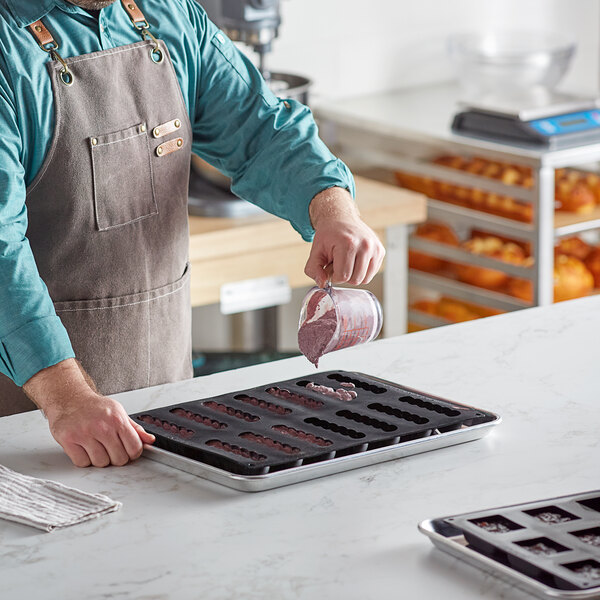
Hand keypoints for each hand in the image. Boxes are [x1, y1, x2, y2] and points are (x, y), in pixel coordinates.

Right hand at [23, 359, 154, 466]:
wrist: (70, 400)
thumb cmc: (95, 407)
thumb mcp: (119, 413)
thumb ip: (135, 429)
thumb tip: (150, 440)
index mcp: (117, 419)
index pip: (134, 448)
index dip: (133, 453)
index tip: (128, 451)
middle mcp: (102, 426)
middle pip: (119, 459)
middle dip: (117, 457)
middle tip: (111, 448)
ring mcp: (84, 434)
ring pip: (101, 463)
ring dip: (100, 459)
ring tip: (97, 446)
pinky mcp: (68, 440)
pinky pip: (82, 463)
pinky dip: (84, 460)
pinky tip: (85, 448)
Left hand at [305, 187, 384, 287]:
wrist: (341, 218)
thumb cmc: (328, 235)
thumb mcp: (315, 251)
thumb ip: (314, 270)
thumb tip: (323, 284)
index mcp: (348, 244)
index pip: (343, 276)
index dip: (334, 276)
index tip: (331, 267)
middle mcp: (365, 245)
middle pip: (355, 280)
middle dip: (344, 276)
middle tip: (338, 263)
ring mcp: (375, 248)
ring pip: (365, 279)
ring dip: (354, 275)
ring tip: (347, 262)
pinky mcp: (380, 251)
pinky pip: (372, 273)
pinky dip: (362, 271)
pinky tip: (355, 260)